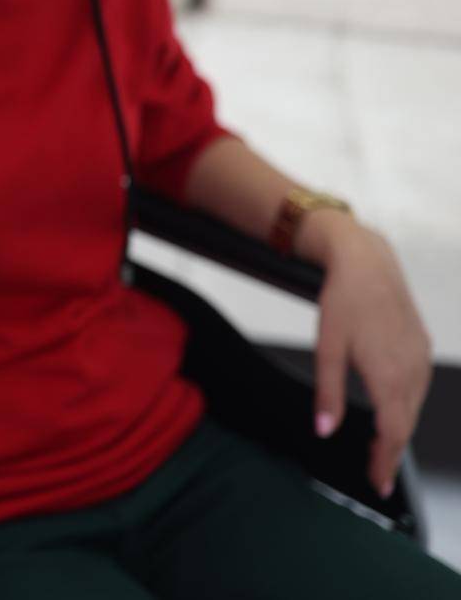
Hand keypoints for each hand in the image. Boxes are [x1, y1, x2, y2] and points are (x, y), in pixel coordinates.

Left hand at [299, 210, 432, 496]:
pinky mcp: (421, 346)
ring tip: (380, 450)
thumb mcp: (326, 348)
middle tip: (375, 475)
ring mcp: (420, 358)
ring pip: (414, 406)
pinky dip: (406, 406)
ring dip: (399, 430)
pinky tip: (394, 411)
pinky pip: (418, 387)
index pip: (392, 433)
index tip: (377, 484)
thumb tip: (325, 430)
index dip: (384, 462)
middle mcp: (412, 370)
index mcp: (389, 375)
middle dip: (391, 452)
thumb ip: (328, 394)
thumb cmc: (344, 301)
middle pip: (406, 425)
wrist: (368, 261)